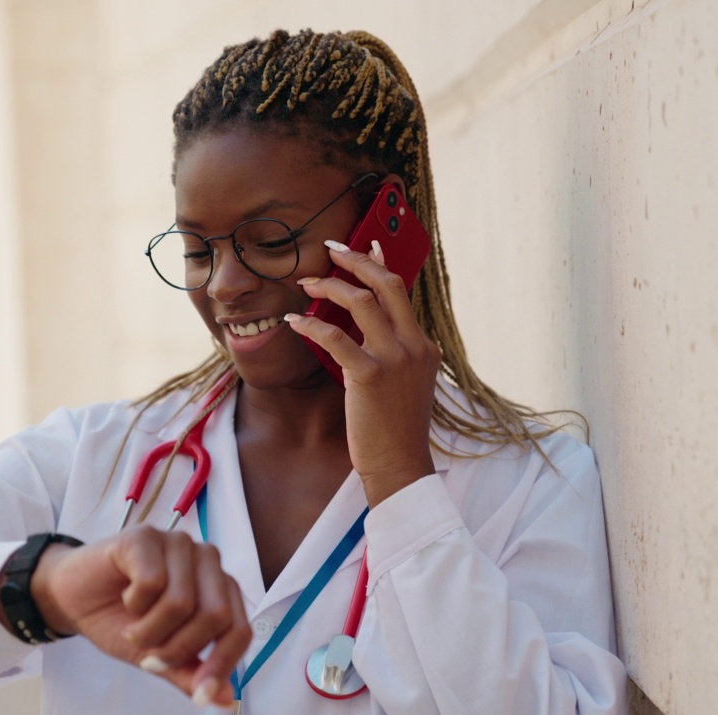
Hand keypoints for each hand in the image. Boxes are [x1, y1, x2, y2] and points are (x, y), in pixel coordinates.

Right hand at [25, 527, 250, 707]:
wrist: (71, 599)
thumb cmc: (119, 621)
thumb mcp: (157, 655)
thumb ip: (191, 672)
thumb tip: (227, 700)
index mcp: (219, 587)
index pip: (239, 629)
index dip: (221, 665)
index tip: (199, 695)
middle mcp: (206, 560)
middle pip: (216, 616)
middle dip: (178, 648)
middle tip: (149, 657)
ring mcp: (178, 543)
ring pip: (182, 602)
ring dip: (150, 630)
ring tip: (133, 627)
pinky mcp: (146, 536)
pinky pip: (152, 582)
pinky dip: (134, 604)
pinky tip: (125, 598)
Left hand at [285, 239, 439, 504]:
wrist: (400, 466)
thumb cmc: (395, 431)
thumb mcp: (405, 385)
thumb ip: (394, 355)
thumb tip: (368, 331)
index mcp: (423, 347)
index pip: (401, 293)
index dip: (381, 265)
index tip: (368, 244)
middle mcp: (414, 346)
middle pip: (387, 284)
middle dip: (357, 259)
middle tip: (331, 248)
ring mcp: (395, 359)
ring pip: (362, 302)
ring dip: (330, 286)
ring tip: (307, 282)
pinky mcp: (370, 376)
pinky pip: (336, 337)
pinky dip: (312, 324)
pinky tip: (295, 321)